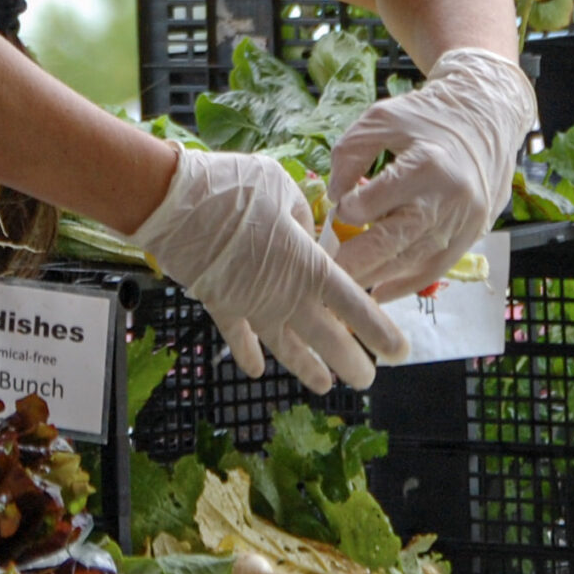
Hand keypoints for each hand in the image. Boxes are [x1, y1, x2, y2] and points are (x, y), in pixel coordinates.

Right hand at [129, 146, 406, 390]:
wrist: (174, 204)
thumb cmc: (234, 188)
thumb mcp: (282, 186)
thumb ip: (301, 214)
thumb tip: (304, 228)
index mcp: (309, 265)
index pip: (354, 306)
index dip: (380, 332)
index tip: (399, 353)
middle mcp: (286, 295)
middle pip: (327, 339)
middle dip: (350, 363)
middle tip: (366, 381)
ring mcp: (252, 306)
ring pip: (287, 346)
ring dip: (306, 367)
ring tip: (324, 386)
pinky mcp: (221, 304)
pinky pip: (239, 336)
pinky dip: (248, 353)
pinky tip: (255, 370)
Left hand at [328, 48, 536, 301]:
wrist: (486, 116)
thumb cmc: (426, 117)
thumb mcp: (380, 120)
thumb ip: (349, 154)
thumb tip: (334, 197)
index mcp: (425, 166)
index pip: (373, 203)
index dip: (347, 210)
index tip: (338, 208)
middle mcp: (448, 199)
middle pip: (393, 242)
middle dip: (354, 261)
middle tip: (325, 270)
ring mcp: (463, 221)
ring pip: (412, 260)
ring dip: (375, 275)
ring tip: (345, 281)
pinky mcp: (471, 234)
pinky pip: (435, 269)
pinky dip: (405, 284)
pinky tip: (379, 292)